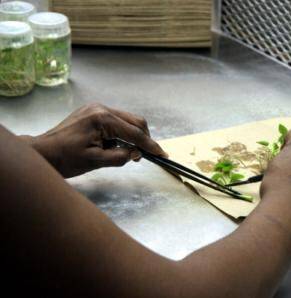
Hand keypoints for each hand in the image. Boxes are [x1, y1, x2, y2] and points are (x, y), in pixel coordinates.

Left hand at [22, 103, 166, 177]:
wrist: (43, 152)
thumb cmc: (66, 159)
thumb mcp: (95, 161)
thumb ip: (120, 157)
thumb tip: (136, 154)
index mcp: (102, 119)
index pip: (134, 132)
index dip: (149, 145)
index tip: (162, 153)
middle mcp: (101, 108)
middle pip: (135, 121)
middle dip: (143, 138)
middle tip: (144, 155)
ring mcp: (96, 108)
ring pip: (127, 120)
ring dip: (132, 135)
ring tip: (128, 152)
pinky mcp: (93, 112)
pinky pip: (116, 120)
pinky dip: (122, 132)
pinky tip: (116, 144)